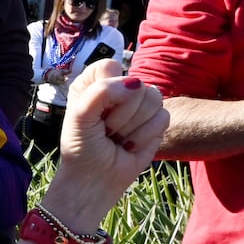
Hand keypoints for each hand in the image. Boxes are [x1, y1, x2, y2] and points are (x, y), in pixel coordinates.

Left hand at [41, 60, 167, 230]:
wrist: (95, 178)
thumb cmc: (82, 147)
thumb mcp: (80, 117)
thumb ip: (101, 92)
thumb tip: (135, 83)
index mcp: (94, 82)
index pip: (110, 66)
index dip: (106, 89)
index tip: (94, 112)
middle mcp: (117, 90)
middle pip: (136, 84)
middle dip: (120, 115)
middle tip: (106, 130)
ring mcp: (138, 105)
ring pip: (153, 99)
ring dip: (132, 126)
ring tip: (117, 137)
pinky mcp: (156, 121)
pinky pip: (163, 118)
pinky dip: (145, 136)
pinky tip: (131, 144)